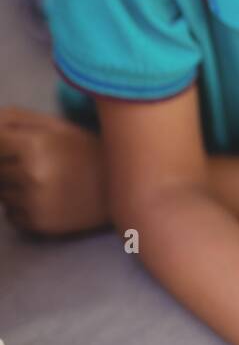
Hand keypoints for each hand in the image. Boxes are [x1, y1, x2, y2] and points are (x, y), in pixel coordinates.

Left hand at [0, 107, 109, 234]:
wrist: (121, 189)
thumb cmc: (86, 151)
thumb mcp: (56, 126)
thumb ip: (15, 120)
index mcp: (33, 145)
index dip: (2, 144)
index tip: (14, 147)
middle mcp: (30, 175)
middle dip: (8, 165)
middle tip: (34, 164)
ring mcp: (33, 202)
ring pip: (1, 193)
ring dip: (13, 187)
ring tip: (42, 181)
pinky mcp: (38, 224)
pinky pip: (10, 214)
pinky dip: (20, 207)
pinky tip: (45, 199)